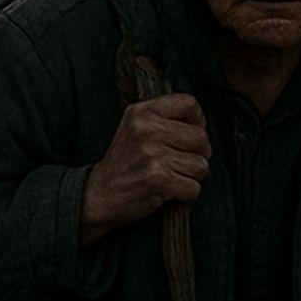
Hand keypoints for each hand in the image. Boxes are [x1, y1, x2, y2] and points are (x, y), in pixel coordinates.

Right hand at [80, 93, 210, 246]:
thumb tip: (202, 126)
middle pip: (201, 138)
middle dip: (198, 156)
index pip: (189, 104)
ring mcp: (152, 154)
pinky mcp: (158, 178)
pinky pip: (194, 188)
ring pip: (201, 165)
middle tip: (180, 165)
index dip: (198, 122)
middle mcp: (147, 129)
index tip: (189, 138)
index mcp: (142, 111)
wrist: (98, 195)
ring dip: (191, 178)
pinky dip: (185, 196)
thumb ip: (164, 120)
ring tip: (170, 178)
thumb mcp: (135, 129)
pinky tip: (167, 192)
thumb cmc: (123, 164)